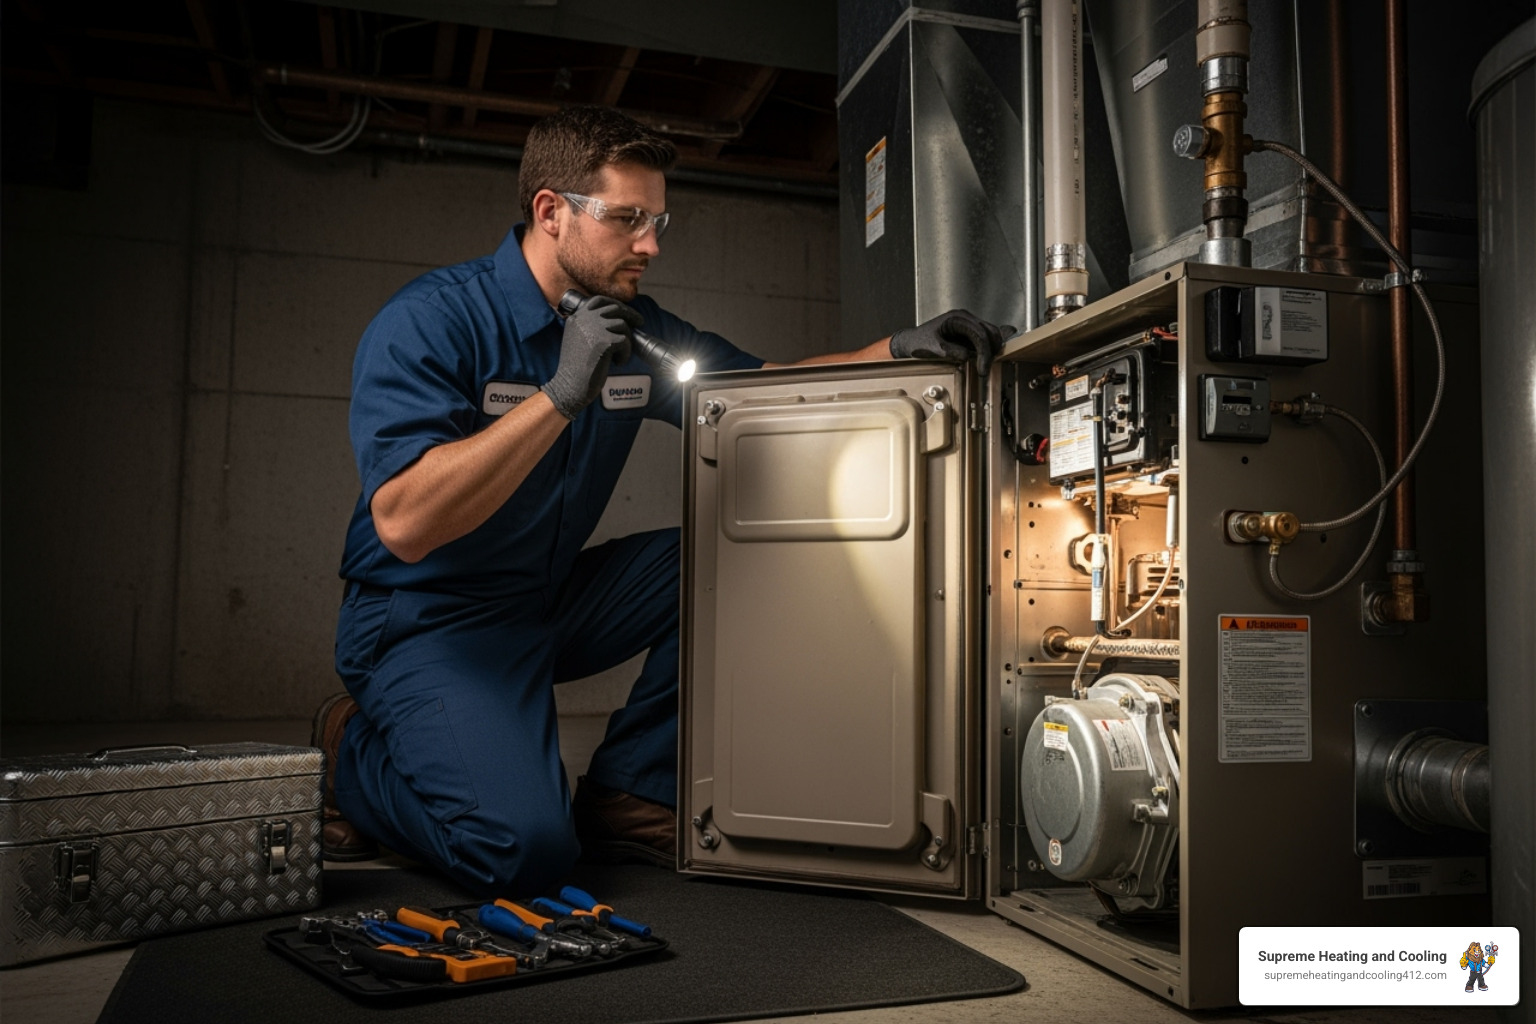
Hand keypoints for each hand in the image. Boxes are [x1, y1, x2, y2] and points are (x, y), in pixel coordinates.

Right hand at [542, 294, 642, 418]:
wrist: (569, 386)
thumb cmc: (576, 368)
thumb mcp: (578, 339)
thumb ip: (590, 327)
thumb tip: (617, 320)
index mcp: (576, 318)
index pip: (599, 300)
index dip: (615, 304)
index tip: (625, 312)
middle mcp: (583, 319)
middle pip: (614, 309)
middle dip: (630, 315)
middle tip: (639, 323)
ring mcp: (593, 329)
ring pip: (622, 325)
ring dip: (626, 340)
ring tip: (620, 354)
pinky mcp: (604, 342)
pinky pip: (625, 341)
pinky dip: (625, 353)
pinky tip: (618, 363)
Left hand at [890, 310, 1013, 376]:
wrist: (910, 341)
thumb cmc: (918, 342)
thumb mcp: (932, 348)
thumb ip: (950, 351)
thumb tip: (967, 356)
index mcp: (956, 318)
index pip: (979, 333)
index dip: (984, 352)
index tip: (982, 369)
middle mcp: (965, 318)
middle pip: (989, 331)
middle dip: (990, 351)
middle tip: (984, 369)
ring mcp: (967, 324)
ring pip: (989, 334)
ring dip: (990, 350)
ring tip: (984, 367)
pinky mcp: (967, 332)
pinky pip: (983, 338)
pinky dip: (986, 349)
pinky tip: (982, 361)